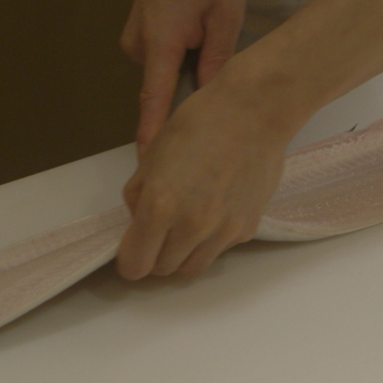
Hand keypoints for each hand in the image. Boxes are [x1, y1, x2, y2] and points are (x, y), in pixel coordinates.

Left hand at [116, 78, 292, 279]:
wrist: (254, 112)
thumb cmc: (199, 122)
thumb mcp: (153, 154)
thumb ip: (138, 195)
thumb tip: (138, 221)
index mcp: (160, 206)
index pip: (136, 264)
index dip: (128, 261)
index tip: (131, 252)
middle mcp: (191, 227)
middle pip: (163, 270)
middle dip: (153, 256)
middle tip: (156, 234)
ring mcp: (223, 232)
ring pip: (192, 269)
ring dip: (181, 255)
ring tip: (182, 228)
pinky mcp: (247, 229)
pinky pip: (218, 250)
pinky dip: (209, 241)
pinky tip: (212, 211)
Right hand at [120, 0, 244, 149]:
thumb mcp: (225, 14)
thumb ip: (217, 60)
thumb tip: (212, 100)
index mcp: (160, 42)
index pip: (155, 100)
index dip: (154, 135)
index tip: (149, 165)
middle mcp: (138, 48)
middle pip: (165, 90)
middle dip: (190, 95)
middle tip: (222, 95)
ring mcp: (134, 43)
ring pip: (166, 75)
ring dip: (188, 71)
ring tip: (209, 42)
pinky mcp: (137, 40)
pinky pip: (162, 63)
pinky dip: (179, 60)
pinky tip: (196, 38)